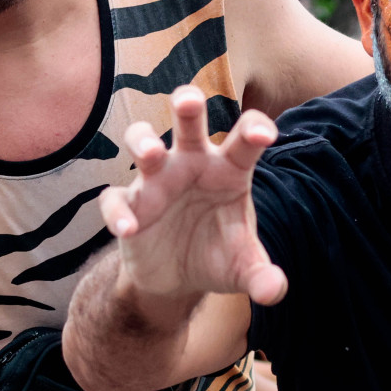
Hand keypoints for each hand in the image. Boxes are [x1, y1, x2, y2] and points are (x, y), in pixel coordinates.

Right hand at [102, 87, 285, 305]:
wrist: (176, 281)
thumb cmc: (216, 256)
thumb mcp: (243, 270)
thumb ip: (263, 278)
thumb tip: (274, 291)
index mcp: (228, 171)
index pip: (244, 141)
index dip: (253, 129)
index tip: (263, 134)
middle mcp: (191, 165)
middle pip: (188, 124)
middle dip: (187, 105)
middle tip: (190, 99)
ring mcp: (156, 180)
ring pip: (142, 142)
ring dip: (143, 141)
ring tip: (151, 153)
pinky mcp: (128, 205)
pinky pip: (116, 199)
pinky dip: (118, 211)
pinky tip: (128, 229)